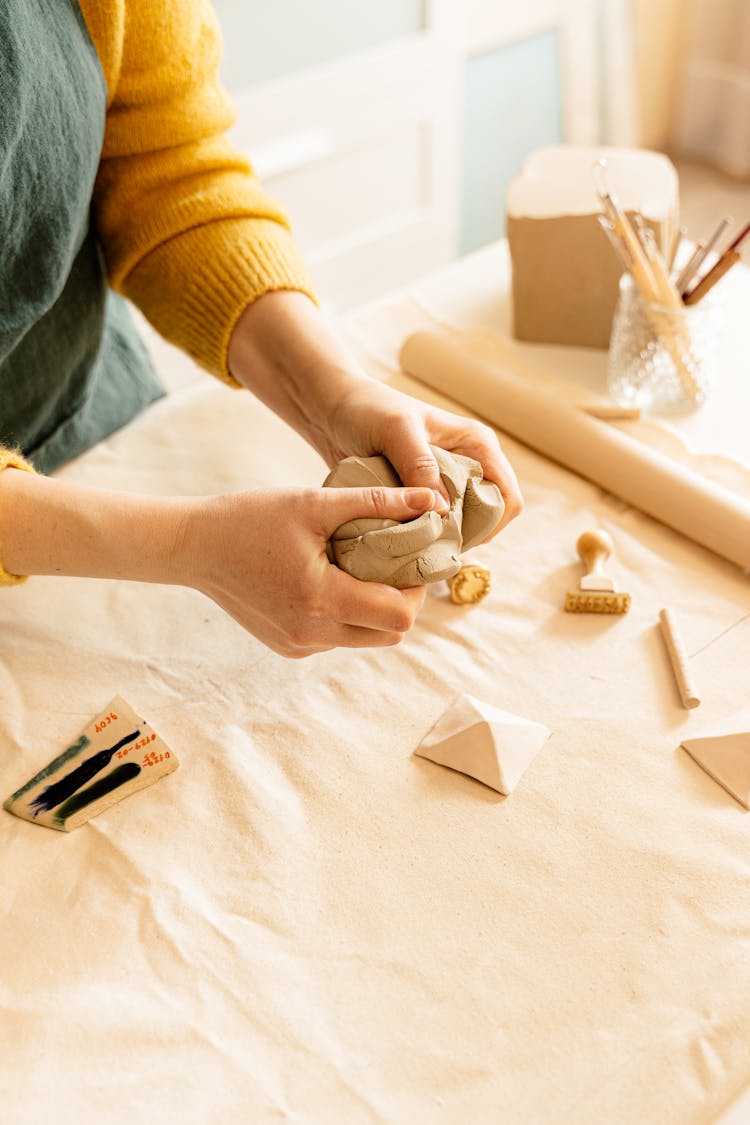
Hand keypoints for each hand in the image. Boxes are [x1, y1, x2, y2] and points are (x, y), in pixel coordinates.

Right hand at [183, 484, 444, 656]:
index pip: (400, 615)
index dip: (417, 588)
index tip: (412, 556)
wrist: (193, 547)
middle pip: (389, 634)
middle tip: (394, 562)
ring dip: (374, 609)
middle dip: (401, 601)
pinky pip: (336, 638)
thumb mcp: (316, 502)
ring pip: (364, 639)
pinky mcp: (289, 647)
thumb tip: (433, 500)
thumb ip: (380, 502)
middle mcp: (313, 634)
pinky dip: (346, 614)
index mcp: (322, 600)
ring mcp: (299, 646)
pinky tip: (333, 580)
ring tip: (362, 567)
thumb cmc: (251, 517)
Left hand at [329, 379, 522, 536]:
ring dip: (443, 540)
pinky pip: (437, 526)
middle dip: (465, 537)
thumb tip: (443, 509)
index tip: (453, 537)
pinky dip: (425, 537)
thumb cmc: (367, 409)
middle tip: (429, 546)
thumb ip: (419, 466)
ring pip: (463, 527)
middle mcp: (469, 465)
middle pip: (488, 519)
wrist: (334, 409)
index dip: (490, 525)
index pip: (507, 498)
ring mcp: (447, 482)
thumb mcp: (396, 432)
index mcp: (477, 445)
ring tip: (415, 545)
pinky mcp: (424, 495)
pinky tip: (403, 541)